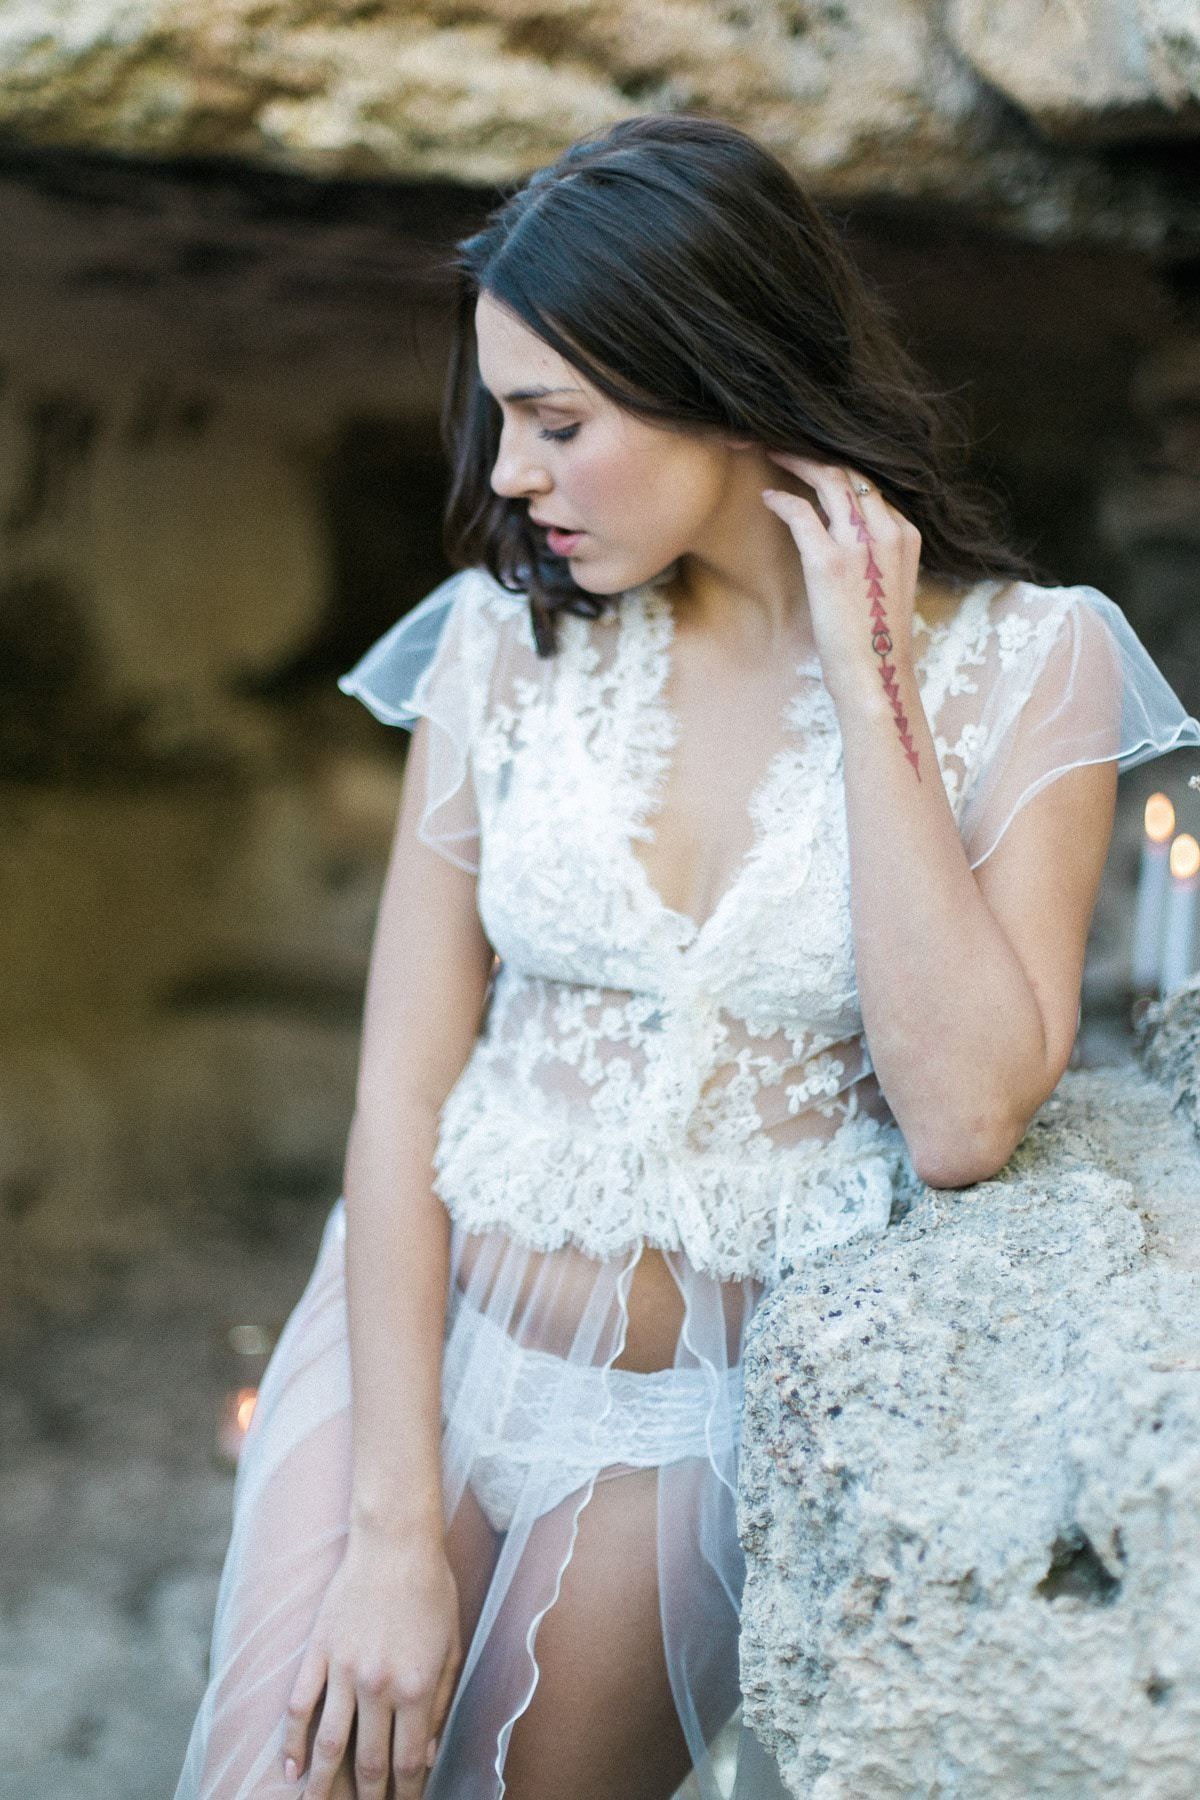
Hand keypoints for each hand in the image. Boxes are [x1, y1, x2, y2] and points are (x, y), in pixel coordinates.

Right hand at [281, 1527, 461, 1799]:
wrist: (396, 1541)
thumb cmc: (432, 1592)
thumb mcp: (452, 1648)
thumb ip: (440, 1705)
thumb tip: (425, 1756)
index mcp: (416, 1688)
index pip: (408, 1762)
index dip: (406, 1795)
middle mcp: (377, 1686)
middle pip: (369, 1763)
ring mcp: (343, 1670)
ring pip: (329, 1744)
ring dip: (323, 1785)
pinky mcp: (319, 1651)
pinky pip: (300, 1706)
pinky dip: (293, 1741)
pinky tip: (292, 1768)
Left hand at [760, 451, 921, 705]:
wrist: (876, 675)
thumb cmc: (876, 639)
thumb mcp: (887, 586)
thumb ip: (875, 553)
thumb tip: (844, 534)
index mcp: (906, 534)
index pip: (871, 485)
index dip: (840, 469)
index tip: (816, 462)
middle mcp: (888, 531)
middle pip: (851, 472)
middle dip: (817, 453)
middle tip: (788, 443)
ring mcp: (860, 544)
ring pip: (829, 480)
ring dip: (797, 461)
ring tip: (773, 452)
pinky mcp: (829, 562)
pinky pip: (802, 513)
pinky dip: (782, 500)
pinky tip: (767, 497)